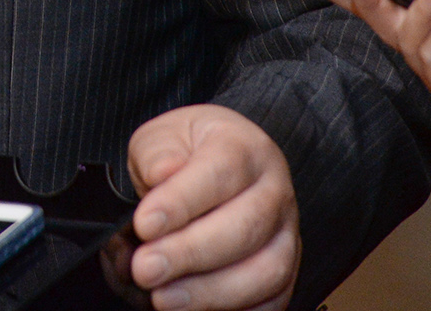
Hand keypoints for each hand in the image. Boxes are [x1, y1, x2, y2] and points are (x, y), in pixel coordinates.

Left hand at [126, 104, 298, 310]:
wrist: (216, 161)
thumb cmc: (188, 152)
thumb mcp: (163, 137)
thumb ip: (157, 154)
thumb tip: (161, 173)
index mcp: (245, 149)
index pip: (220, 173)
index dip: (181, 202)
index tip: (145, 224)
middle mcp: (274, 192)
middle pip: (245, 228)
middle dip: (190, 254)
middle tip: (146, 269)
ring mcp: (285, 235)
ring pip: (265, 272)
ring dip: (210, 292)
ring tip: (164, 298)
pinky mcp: (286, 273)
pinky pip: (273, 302)